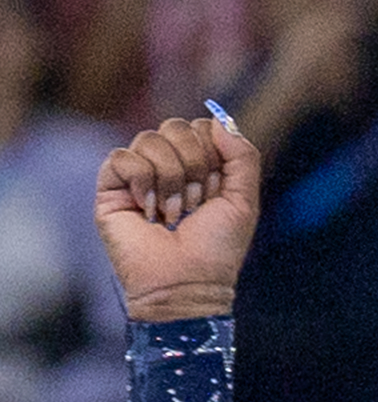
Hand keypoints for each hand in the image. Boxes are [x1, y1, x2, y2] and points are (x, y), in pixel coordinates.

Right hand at [95, 106, 259, 323]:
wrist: (187, 281)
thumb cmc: (216, 248)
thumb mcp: (243, 200)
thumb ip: (242, 157)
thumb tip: (220, 120)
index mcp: (198, 166)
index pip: (201, 128)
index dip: (213, 155)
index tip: (216, 191)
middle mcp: (166, 164)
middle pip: (176, 126)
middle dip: (194, 166)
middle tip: (195, 204)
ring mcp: (137, 173)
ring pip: (150, 139)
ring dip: (170, 180)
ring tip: (173, 213)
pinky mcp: (111, 185)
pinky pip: (123, 157)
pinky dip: (142, 183)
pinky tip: (148, 211)